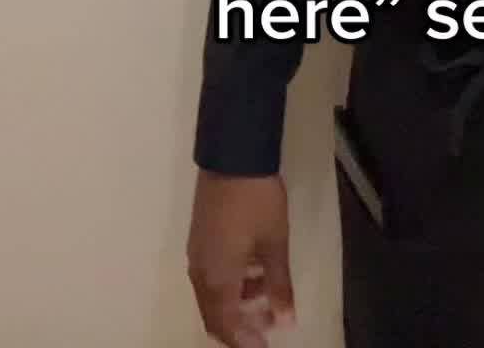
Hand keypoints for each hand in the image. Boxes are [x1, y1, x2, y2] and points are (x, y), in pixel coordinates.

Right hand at [188, 171, 294, 345]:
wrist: (233, 155)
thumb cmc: (257, 202)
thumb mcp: (274, 244)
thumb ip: (279, 286)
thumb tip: (286, 321)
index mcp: (217, 279)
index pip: (226, 326)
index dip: (245, 342)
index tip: (265, 345)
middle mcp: (200, 271)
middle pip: (214, 315)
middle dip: (240, 326)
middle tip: (267, 326)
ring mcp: (196, 252)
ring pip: (211, 294)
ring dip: (237, 302)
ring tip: (267, 295)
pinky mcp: (199, 236)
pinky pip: (210, 274)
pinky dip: (230, 283)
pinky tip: (253, 269)